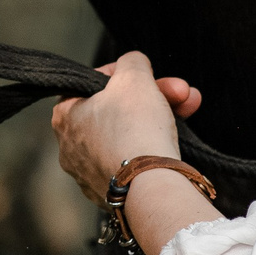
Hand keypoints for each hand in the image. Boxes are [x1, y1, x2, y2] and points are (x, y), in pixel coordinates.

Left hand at [50, 50, 201, 205]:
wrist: (151, 186)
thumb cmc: (135, 127)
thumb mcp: (134, 76)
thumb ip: (131, 62)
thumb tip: (133, 62)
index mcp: (65, 116)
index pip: (93, 84)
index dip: (124, 74)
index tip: (147, 75)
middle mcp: (71, 147)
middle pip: (117, 110)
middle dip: (154, 96)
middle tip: (182, 92)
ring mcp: (91, 173)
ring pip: (129, 135)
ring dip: (162, 118)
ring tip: (190, 107)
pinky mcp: (114, 192)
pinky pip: (135, 162)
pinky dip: (154, 149)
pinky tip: (176, 141)